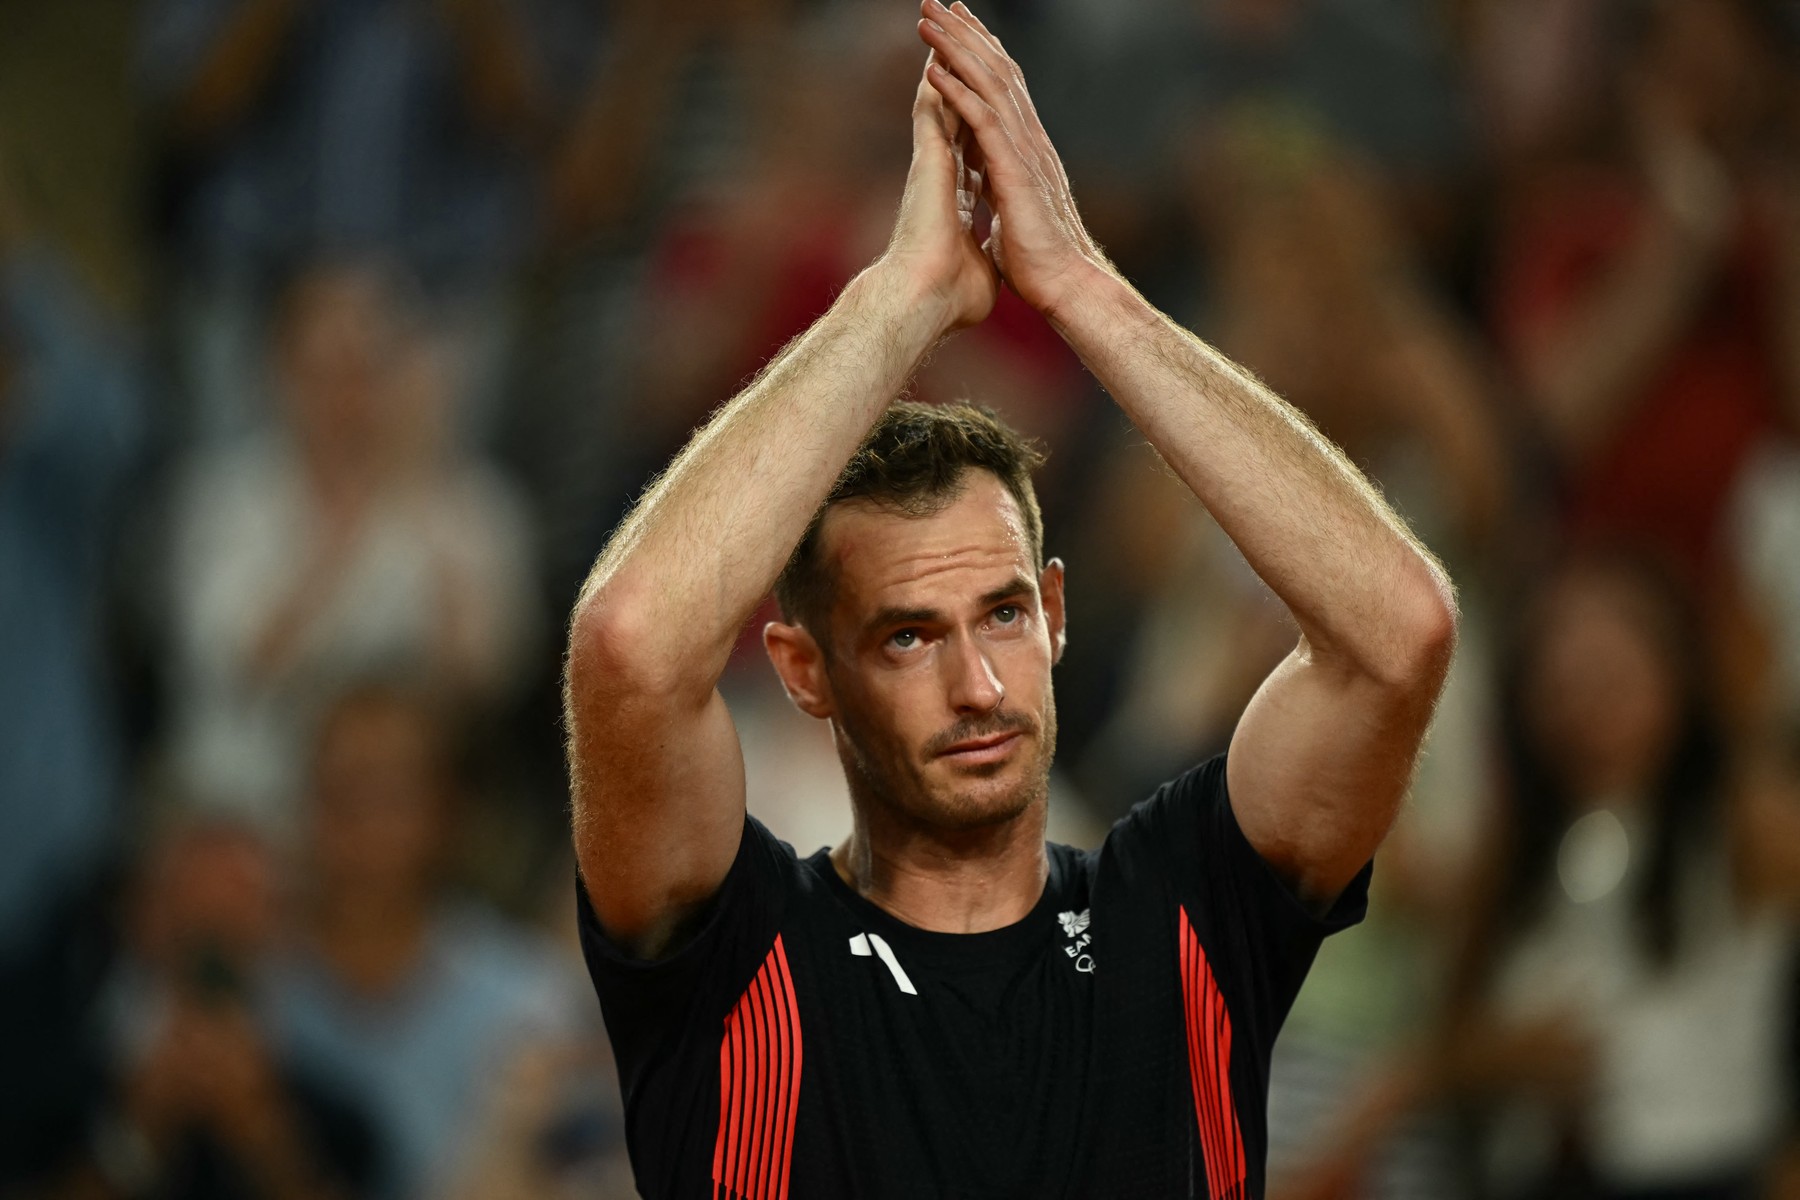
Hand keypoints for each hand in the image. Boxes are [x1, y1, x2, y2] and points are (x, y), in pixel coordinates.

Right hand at [880, 53, 999, 331]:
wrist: (927, 299)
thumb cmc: (951, 296)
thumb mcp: (981, 268)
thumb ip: (985, 255)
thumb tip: (993, 267)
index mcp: (955, 197)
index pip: (971, 147)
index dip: (978, 118)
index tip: (986, 97)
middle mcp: (942, 173)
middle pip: (956, 112)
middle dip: (962, 77)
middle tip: (962, 40)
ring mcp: (933, 163)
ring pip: (942, 99)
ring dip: (947, 64)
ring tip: (946, 27)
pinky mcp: (929, 158)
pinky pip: (932, 104)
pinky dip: (937, 76)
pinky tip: (939, 47)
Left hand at [916, 0, 1106, 318]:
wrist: (1065, 286)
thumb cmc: (1042, 263)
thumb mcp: (1016, 218)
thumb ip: (1005, 196)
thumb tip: (995, 195)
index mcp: (1024, 152)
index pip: (1001, 89)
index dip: (979, 54)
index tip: (957, 26)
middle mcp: (1027, 141)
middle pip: (995, 72)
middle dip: (965, 34)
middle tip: (936, 2)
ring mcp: (1023, 152)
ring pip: (987, 84)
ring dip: (955, 49)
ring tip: (926, 19)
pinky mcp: (1015, 170)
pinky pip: (982, 119)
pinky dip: (957, 91)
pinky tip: (933, 68)